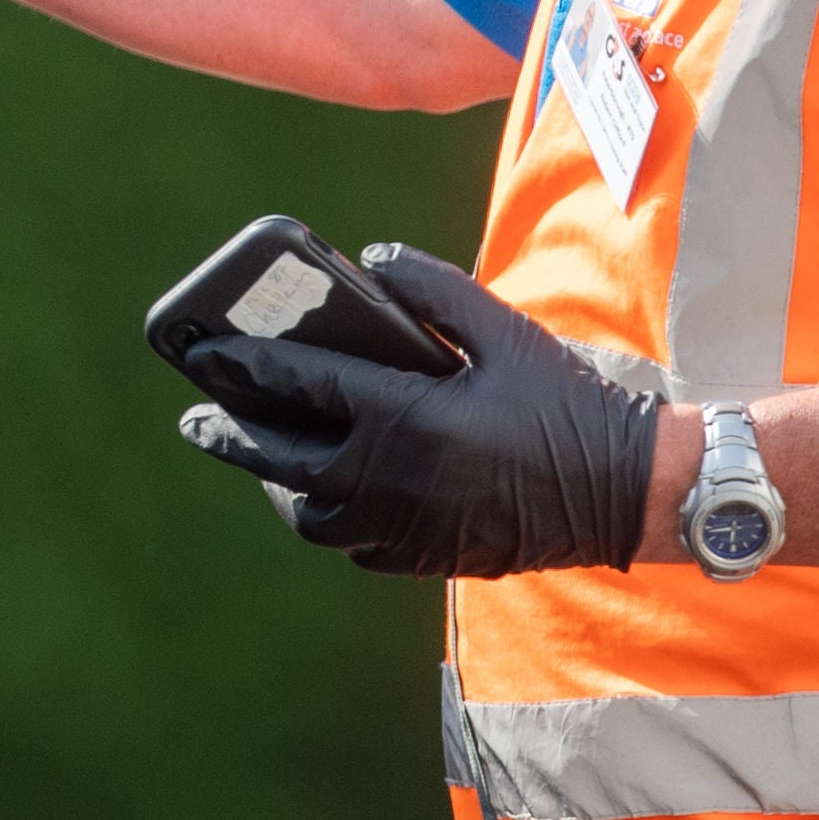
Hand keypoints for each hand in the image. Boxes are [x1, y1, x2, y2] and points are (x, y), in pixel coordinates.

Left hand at [174, 243, 657, 576]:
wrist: (624, 491)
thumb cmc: (564, 401)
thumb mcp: (502, 328)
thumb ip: (432, 289)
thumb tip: (371, 262)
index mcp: (404, 418)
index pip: (298, 387)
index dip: (240, 367)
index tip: (200, 353)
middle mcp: (392, 480)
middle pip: (282, 459)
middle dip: (230, 434)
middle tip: (194, 419)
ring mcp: (407, 527)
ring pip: (311, 514)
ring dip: (277, 484)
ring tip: (261, 457)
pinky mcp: (427, 557)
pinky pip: (354, 544)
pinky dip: (329, 516)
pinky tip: (325, 493)